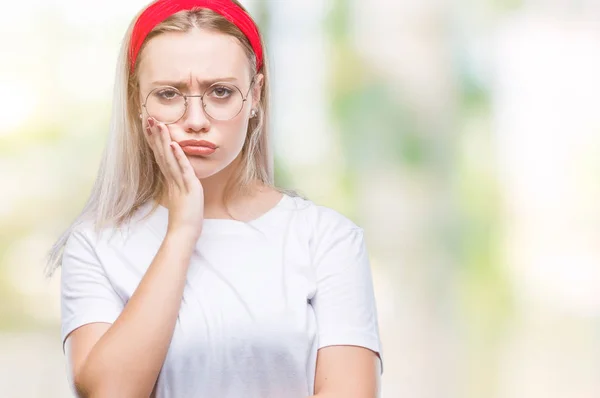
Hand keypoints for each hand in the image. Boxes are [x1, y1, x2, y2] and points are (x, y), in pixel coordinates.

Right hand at [144, 117, 203, 241]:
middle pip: (161, 152)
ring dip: (164, 141)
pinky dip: (179, 157)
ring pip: (169, 158)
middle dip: (155, 134)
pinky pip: (183, 170)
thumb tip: (176, 173)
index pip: (159, 154)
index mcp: (169, 178)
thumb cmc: (184, 215)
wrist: (184, 232)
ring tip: (159, 125)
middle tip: (148, 118)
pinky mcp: (189, 187)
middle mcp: (171, 178)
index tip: (148, 125)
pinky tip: (174, 145)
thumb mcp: (181, 193)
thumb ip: (177, 182)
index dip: (154, 139)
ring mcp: (179, 182)